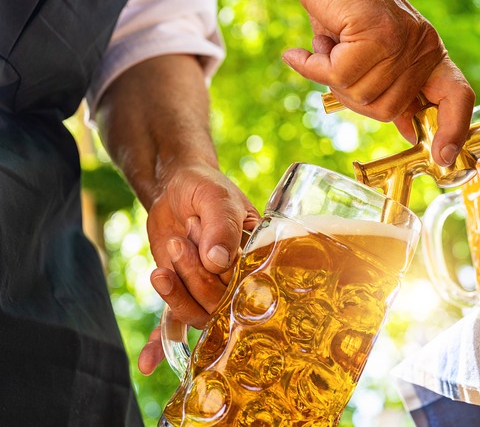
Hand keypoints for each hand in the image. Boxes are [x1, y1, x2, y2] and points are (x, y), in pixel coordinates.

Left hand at [138, 162, 259, 374]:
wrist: (176, 187)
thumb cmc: (204, 188)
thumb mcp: (216, 198)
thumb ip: (221, 226)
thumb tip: (218, 261)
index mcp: (258, 258)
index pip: (249, 282)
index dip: (225, 272)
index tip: (205, 246)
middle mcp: (238, 279)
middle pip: (221, 301)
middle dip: (194, 276)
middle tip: (179, 243)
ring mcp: (210, 289)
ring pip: (197, 314)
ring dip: (176, 296)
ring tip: (161, 268)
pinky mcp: (184, 293)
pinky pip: (176, 323)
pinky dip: (162, 343)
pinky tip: (148, 364)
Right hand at [284, 0, 474, 165]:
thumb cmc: (344, 11)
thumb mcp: (370, 57)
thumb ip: (389, 88)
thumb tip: (408, 130)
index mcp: (428, 55)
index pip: (458, 96)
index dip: (455, 128)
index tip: (441, 156)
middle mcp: (421, 48)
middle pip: (388, 110)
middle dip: (351, 97)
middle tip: (334, 67)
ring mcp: (401, 41)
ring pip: (360, 94)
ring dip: (330, 75)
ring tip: (327, 46)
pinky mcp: (377, 34)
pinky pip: (339, 75)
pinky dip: (313, 66)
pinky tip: (303, 53)